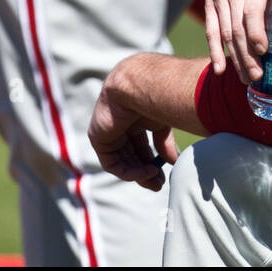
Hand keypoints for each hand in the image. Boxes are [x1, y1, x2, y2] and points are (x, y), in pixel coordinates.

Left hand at [87, 75, 178, 192]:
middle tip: (158, 185)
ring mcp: (107, 131)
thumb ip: (164, 143)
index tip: (163, 175)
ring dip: (138, 173)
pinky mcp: (98, 138)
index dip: (152, 162)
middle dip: (144, 171)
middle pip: (131, 156)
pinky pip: (111, 162)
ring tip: (154, 180)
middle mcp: (120, 125)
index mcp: (134, 119)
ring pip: (121, 161)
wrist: (140, 86)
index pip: (141, 146)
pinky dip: (126, 171)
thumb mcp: (162, 124)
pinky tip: (142, 173)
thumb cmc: (155, 98)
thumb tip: (173, 162)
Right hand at [204, 0, 271, 83]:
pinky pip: (211, 29)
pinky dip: (214, 51)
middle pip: (238, 26)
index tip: (264, 51)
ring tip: (246, 78)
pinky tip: (219, 69)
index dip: (256, 31)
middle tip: (257, 76)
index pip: (253, 9)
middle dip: (247, 54)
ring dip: (235, 58)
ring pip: (225, 31)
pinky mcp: (210, 1)